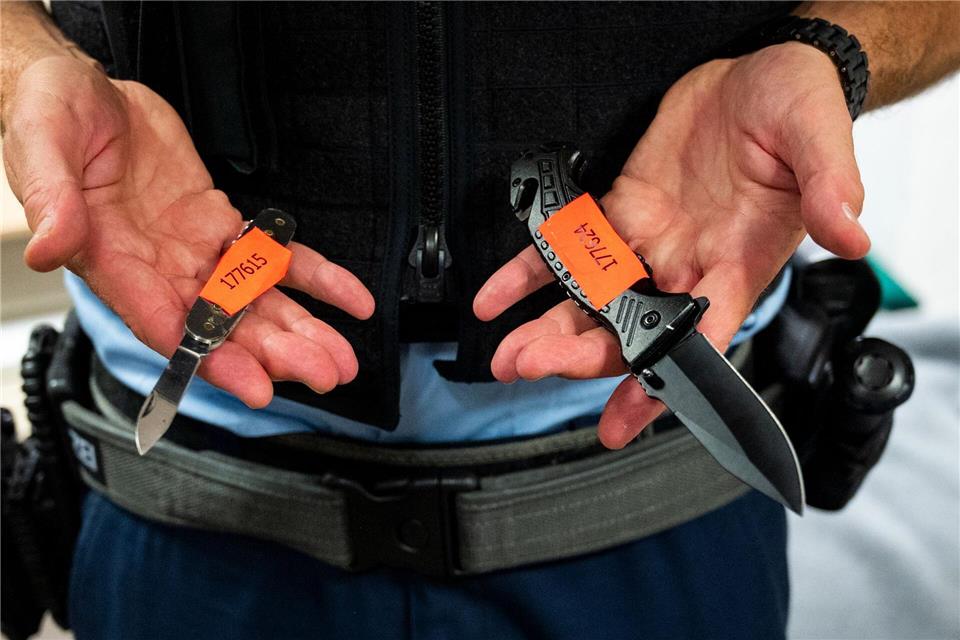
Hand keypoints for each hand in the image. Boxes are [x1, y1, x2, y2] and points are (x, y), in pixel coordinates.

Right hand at [3, 56, 373, 406]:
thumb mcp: (42, 145)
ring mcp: (193, 249)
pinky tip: (348, 299)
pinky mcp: (218, 223)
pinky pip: (273, 255)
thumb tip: (48, 248)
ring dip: (301, 330)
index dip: (214, 361)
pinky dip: (314, 277)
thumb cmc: (48, 118)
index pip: (168, 326)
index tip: (257, 386)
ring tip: (341, 355)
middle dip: (277, 353)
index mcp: (113, 262)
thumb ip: (52, 201)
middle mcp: (158, 267)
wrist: (81, 92)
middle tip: (324, 374)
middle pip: (225, 325)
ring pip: (255, 300)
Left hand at [474, 42, 869, 448]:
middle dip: (582, 353)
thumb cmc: (799, 109)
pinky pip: (568, 249)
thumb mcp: (819, 137)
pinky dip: (529, 272)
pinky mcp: (621, 211)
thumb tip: (853, 232)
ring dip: (549, 328)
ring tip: (509, 356)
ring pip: (592, 300)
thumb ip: (829, 187)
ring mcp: (650, 241)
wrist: (762, 75)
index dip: (666, 377)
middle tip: (535, 366)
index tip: (630, 412)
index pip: (702, 336)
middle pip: (631, 328)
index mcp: (738, 264)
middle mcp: (689, 264)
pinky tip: (497, 296)